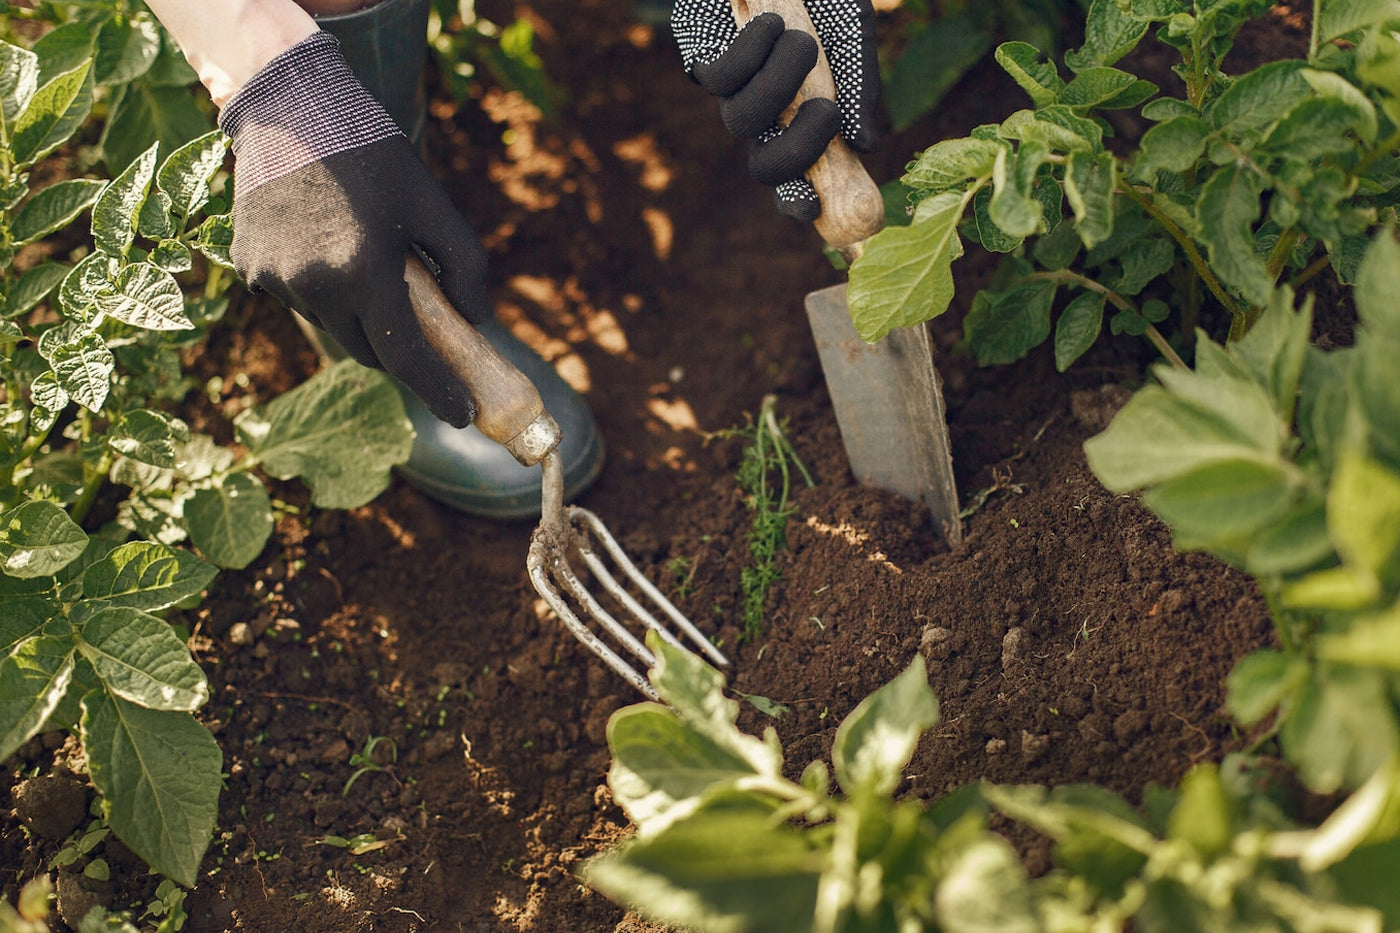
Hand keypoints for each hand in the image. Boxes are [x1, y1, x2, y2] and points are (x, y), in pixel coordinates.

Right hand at [220, 31, 488, 427]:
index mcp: (363, 273)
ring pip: (331, 325)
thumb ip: (463, 266)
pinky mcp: (247, 266)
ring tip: (367, 264)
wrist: (289, 105)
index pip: (406, 359)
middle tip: (426, 337)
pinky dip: (321, 290)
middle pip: (368, 351)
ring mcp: (273, 280)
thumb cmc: (370, 153)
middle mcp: (313, 286)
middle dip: (400, 352)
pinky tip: (326, 246)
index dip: (438, 392)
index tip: (463, 415)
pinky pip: (296, 299)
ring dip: (357, 315)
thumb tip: (478, 320)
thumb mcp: (431, 204)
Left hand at [671, 0, 879, 221]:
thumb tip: (866, 143)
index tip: (814, 209)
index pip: (796, 177)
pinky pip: (720, 79)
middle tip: (827, 112)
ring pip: (744, 121)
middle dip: (796, 151)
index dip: (798, 200)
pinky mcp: (700, 57)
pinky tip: (771, 22)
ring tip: (802, 42)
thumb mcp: (852, 34)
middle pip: (765, 166)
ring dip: (779, 86)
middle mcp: (765, 112)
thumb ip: (861, 87)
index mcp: (801, 118)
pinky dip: (751, 53)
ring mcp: (731, 90)